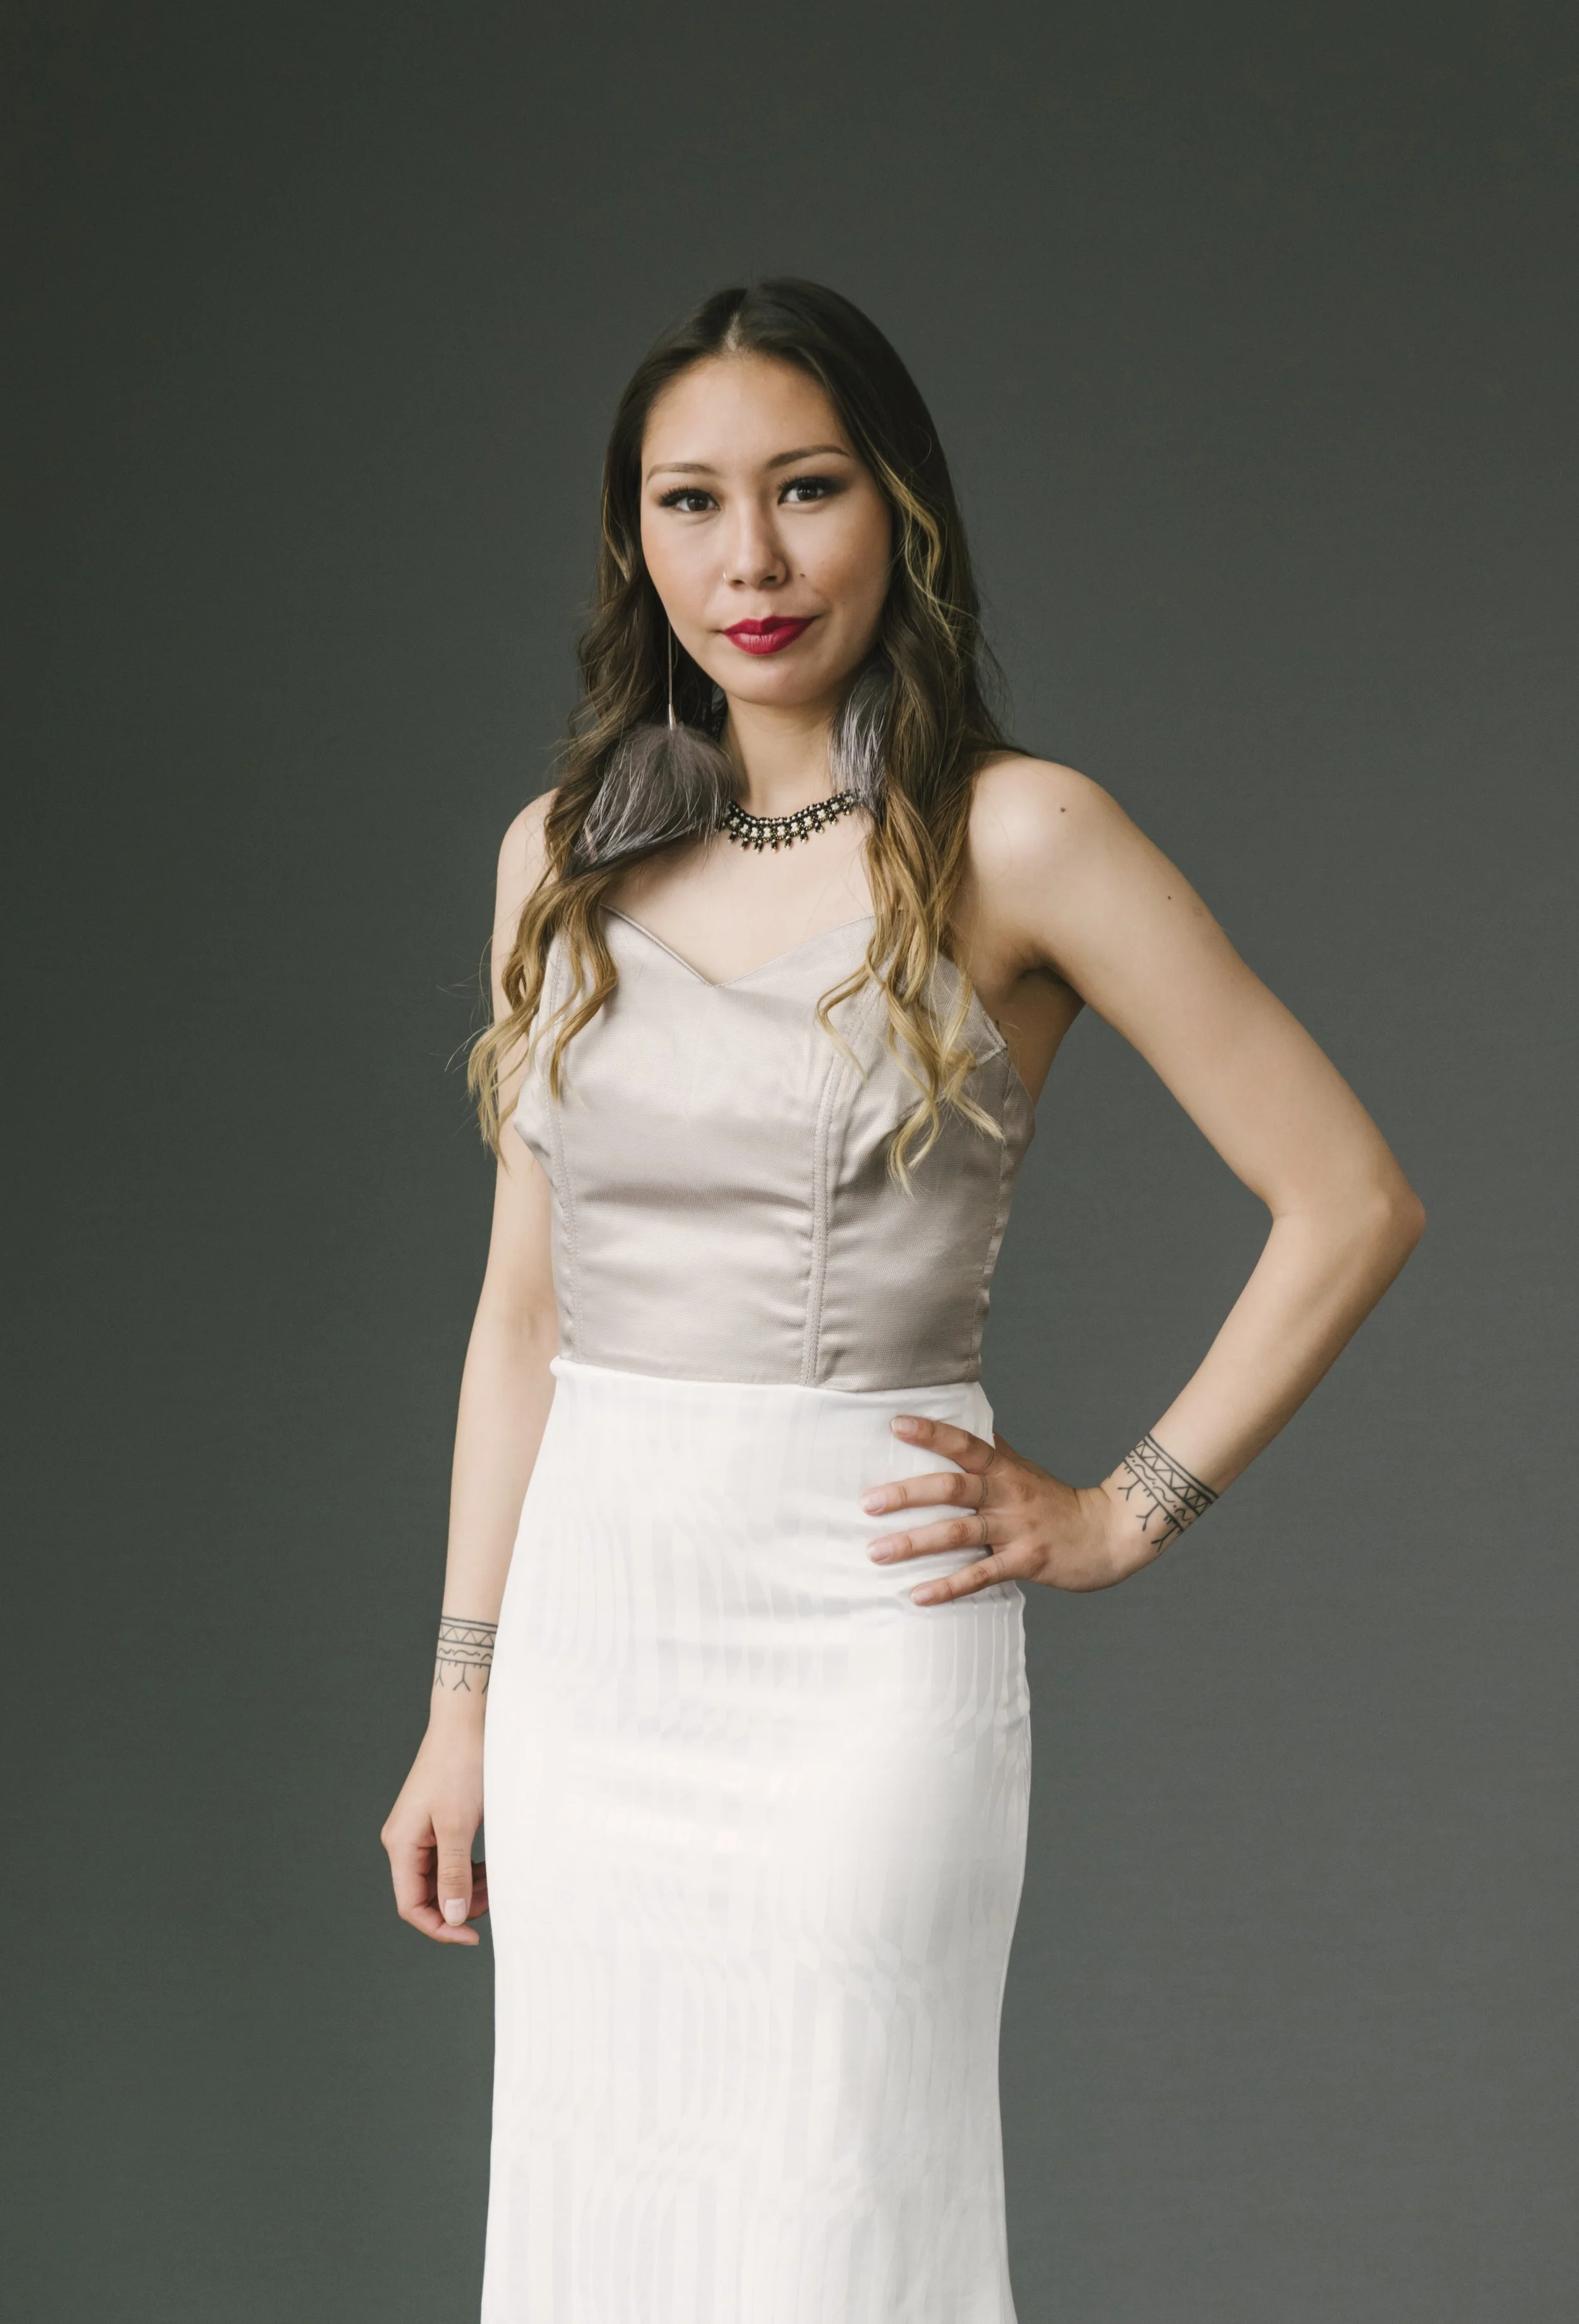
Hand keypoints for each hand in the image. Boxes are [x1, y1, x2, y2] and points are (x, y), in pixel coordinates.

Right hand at [380, 1715, 488, 1945]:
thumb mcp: (458, 1825)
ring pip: (439, 1878)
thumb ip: (453, 1875)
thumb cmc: (461, 1766)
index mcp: (401, 1844)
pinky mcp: (436, 1822)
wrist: (466, 1723)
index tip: (472, 1936)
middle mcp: (404, 1841)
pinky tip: (488, 1867)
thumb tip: (452, 1918)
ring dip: (466, 1888)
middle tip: (493, 1902)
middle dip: (457, 1906)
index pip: (411, 1905)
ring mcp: (419, 1832)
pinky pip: (448, 1860)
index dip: (440, 1927)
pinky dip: (468, 1869)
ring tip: (495, 1884)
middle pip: (424, 1894)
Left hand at [860, 1414, 1154, 1604]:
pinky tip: (917, 1595)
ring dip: (914, 1543)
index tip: (895, 1425)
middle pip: (952, 1488)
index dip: (932, 1432)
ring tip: (876, 1552)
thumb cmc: (1056, 1502)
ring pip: (958, 1533)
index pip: (965, 1443)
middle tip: (867, 1502)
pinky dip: (947, 1587)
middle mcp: (1007, 1495)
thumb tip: (962, 1420)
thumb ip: (992, 1449)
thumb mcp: (1025, 1469)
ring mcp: (1016, 1529)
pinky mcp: (1025, 1562)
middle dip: (907, 1494)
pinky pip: (980, 1576)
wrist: (1109, 1535)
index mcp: (1005, 1469)